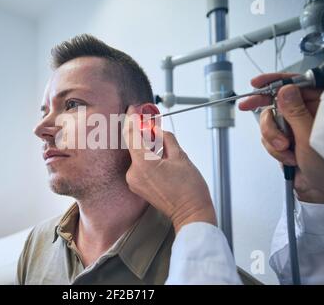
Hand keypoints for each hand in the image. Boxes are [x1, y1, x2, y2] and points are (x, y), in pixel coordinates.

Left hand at [122, 105, 215, 232]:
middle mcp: (134, 173)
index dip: (132, 119)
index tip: (133, 109)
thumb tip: (158, 130)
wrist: (191, 213)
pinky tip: (159, 154)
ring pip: (137, 154)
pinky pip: (139, 165)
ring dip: (146, 145)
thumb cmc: (189, 190)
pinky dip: (146, 156)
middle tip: (151, 121)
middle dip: (142, 132)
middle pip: (134, 144)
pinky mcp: (137, 186)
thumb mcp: (181, 157)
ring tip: (161, 142)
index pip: (132, 135)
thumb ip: (166, 138)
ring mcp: (134, 181)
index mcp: (143, 164)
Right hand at [239, 73, 323, 203]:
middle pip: (276, 102)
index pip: (295, 84)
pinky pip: (268, 138)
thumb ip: (295, 112)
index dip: (275, 81)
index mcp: (319, 106)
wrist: (322, 192)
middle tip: (248, 106)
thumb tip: (284, 91)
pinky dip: (273, 148)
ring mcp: (295, 128)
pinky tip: (287, 156)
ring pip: (269, 122)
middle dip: (267, 114)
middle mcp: (307, 114)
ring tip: (286, 149)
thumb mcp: (310, 136)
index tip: (258, 83)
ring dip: (272, 137)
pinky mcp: (286, 141)